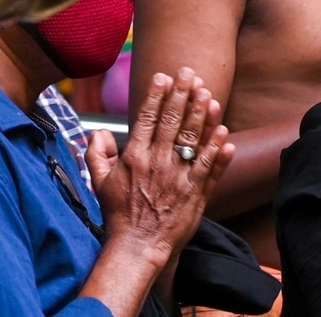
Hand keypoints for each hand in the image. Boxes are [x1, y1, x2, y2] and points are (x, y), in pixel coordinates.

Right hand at [88, 68, 232, 258]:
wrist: (137, 246)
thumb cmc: (118, 214)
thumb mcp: (99, 182)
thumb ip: (96, 153)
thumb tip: (99, 132)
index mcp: (135, 157)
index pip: (148, 118)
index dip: (157, 96)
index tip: (164, 77)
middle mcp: (157, 163)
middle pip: (173, 121)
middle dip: (182, 94)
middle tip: (190, 73)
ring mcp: (178, 177)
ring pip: (193, 139)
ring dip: (201, 115)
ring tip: (207, 94)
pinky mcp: (195, 193)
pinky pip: (209, 166)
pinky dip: (217, 149)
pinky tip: (224, 132)